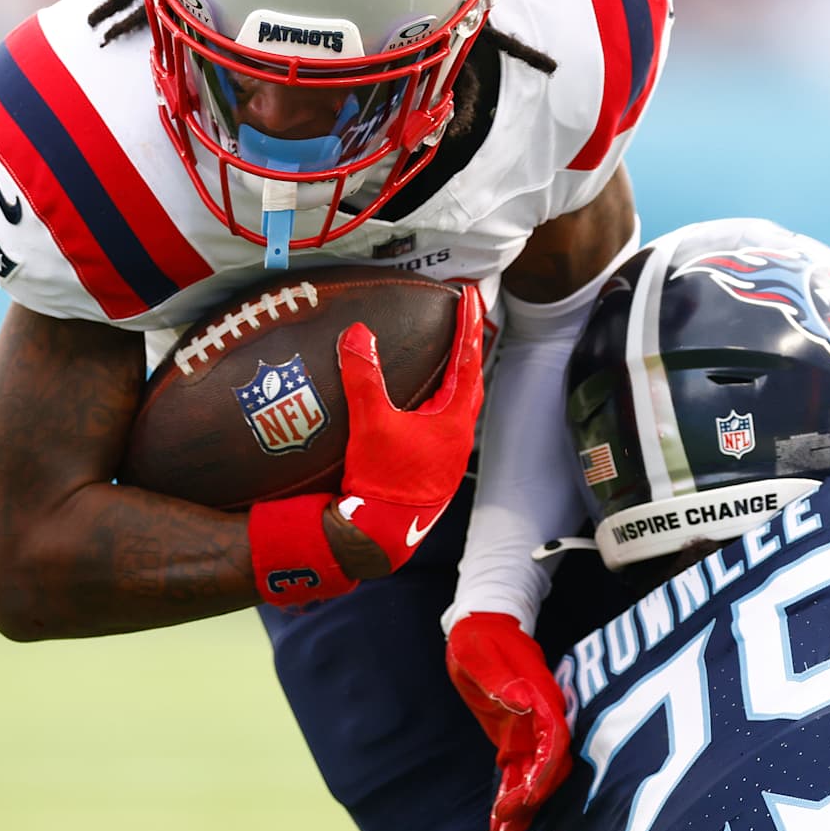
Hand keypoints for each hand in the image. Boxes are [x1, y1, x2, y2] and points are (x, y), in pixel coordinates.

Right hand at [247, 285, 482, 608]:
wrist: (380, 537)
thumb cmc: (383, 483)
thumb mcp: (370, 425)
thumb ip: (363, 377)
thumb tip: (358, 334)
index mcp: (454, 419)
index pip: (467, 358)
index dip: (468, 323)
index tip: (471, 294)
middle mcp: (459, 433)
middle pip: (471, 378)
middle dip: (468, 344)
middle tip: (465, 315)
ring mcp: (448, 451)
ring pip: (460, 401)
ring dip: (457, 372)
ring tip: (448, 349)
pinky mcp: (433, 464)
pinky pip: (444, 418)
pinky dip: (439, 397)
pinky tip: (422, 399)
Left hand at [446, 611, 571, 830]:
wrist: (485, 624)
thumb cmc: (481, 638)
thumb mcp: (482, 656)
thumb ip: (503, 681)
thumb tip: (527, 704)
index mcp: (540, 698)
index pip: (553, 742)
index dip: (544, 773)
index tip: (526, 797)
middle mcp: (542, 718)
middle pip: (548, 767)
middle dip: (531, 800)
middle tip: (505, 829)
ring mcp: (530, 730)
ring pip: (534, 775)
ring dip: (521, 806)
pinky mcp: (515, 737)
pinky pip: (518, 771)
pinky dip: (511, 795)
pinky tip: (498, 820)